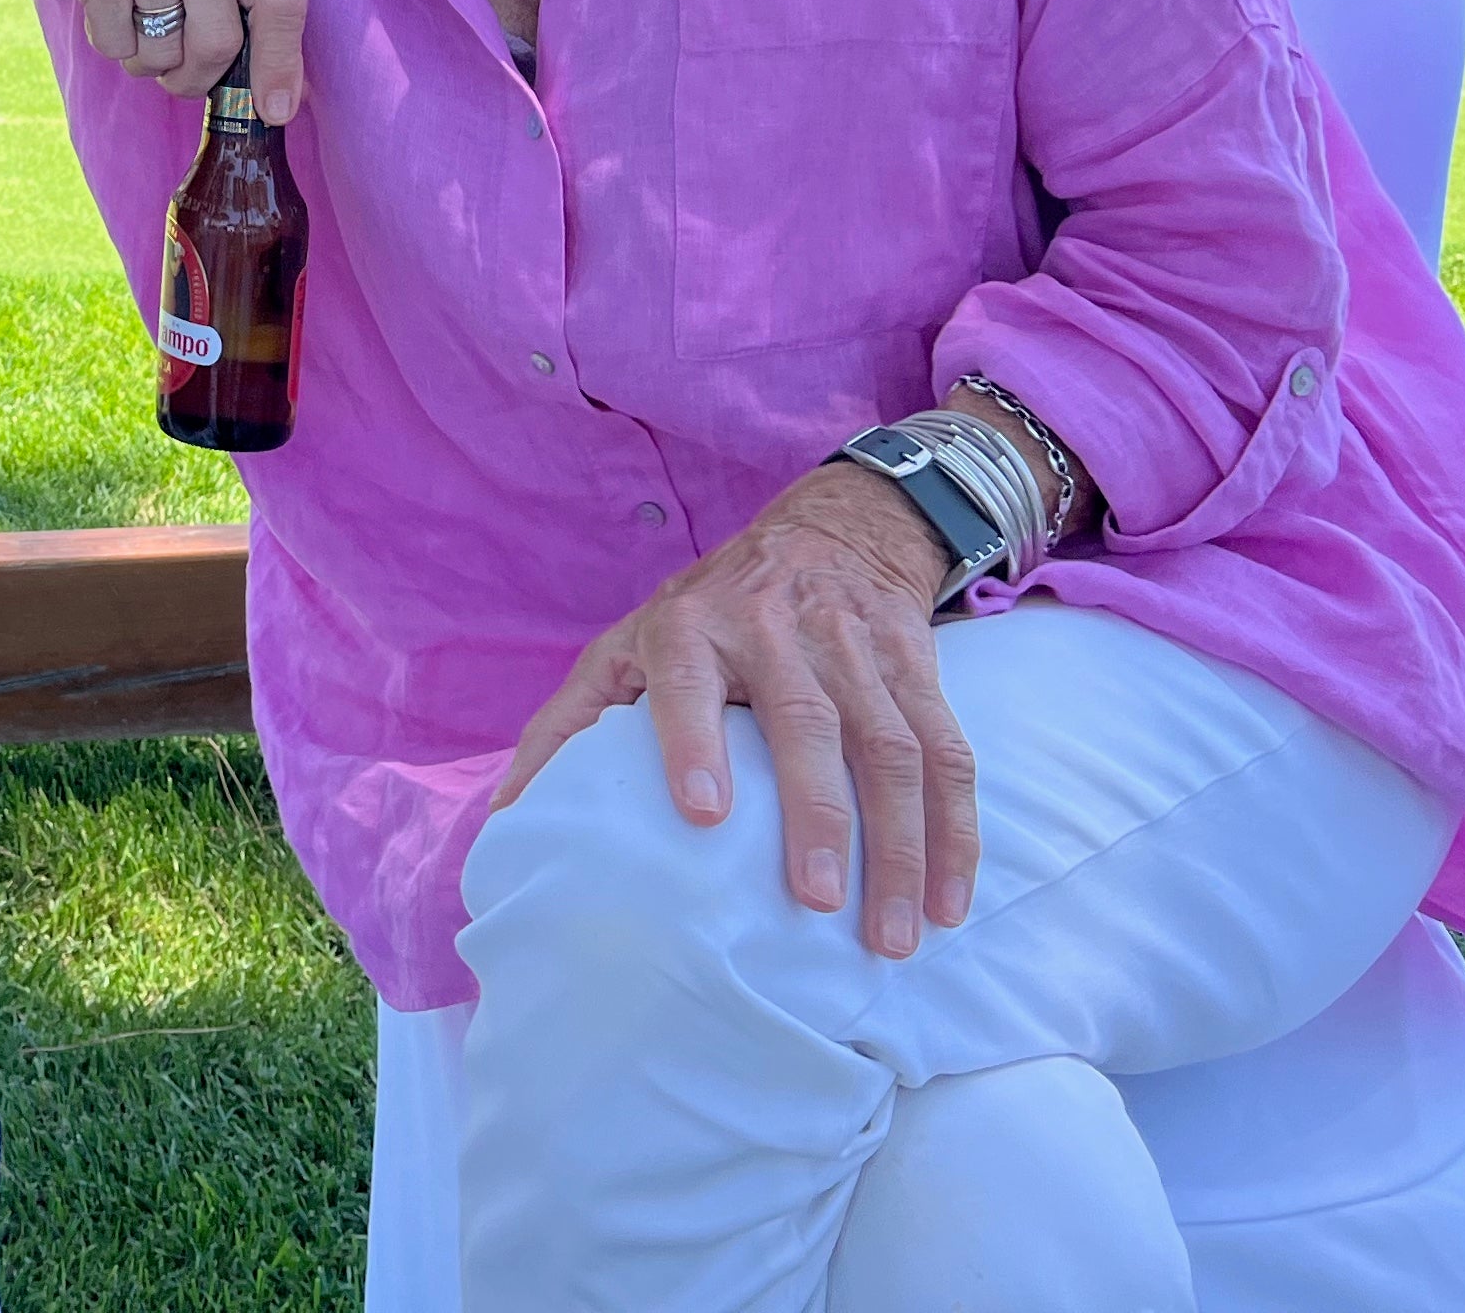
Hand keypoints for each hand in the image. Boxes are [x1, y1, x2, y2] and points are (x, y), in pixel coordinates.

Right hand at [0, 0, 305, 109]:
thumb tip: (281, 90)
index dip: (283, 64)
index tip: (276, 111)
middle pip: (220, 42)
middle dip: (194, 75)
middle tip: (174, 68)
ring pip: (167, 51)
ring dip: (146, 58)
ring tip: (130, 15)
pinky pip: (119, 44)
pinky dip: (110, 41)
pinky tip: (100, 2)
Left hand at [491, 464, 974, 960]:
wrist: (829, 530)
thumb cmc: (706, 617)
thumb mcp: (627, 647)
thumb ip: (571, 727)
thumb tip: (508, 818)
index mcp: (689, 626)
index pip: (687, 679)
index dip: (693, 742)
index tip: (703, 816)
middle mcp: (774, 628)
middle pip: (804, 722)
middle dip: (815, 814)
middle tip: (816, 903)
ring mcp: (854, 644)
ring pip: (889, 745)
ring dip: (901, 843)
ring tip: (893, 934)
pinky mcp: (917, 664)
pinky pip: (948, 751)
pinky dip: (956, 830)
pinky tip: (950, 900)